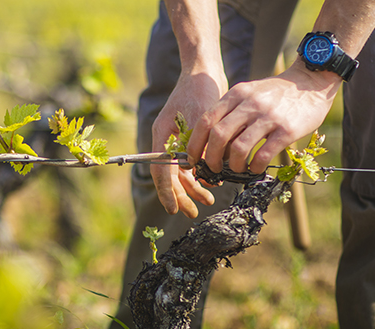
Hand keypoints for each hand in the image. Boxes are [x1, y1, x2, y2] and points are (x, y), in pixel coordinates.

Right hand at [150, 70, 227, 217]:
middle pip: (170, 176)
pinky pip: (191, 162)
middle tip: (194, 212)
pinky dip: (201, 173)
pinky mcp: (190, 138)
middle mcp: (166, 141)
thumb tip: (204, 172)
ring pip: (182, 172)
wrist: (204, 70)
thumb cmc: (200, 90)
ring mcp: (177, 140)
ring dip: (194, 186)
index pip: (160, 172)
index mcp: (162, 136)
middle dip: (182, 195)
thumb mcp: (202, 120)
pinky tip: (214, 181)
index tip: (174, 209)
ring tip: (209, 199)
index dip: (167, 192)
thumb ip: (201, 147)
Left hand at [187, 63, 341, 173]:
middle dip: (211, 158)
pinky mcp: (287, 130)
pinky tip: (254, 168)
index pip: (206, 120)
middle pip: (218, 136)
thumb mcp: (249, 92)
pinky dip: (254, 166)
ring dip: (233, 165)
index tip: (192, 158)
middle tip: (213, 169)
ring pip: (239, 148)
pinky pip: (263, 154)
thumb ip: (231, 110)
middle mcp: (250, 104)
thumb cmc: (276, 93)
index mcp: (236, 94)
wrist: (312, 81)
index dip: (195, 143)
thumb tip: (210, 138)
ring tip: (236, 169)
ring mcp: (268, 117)